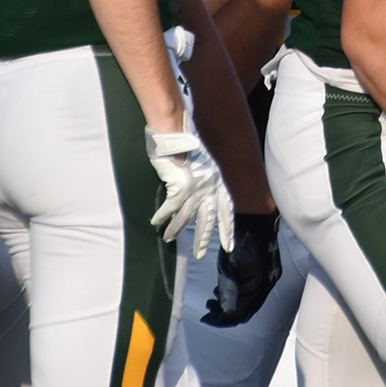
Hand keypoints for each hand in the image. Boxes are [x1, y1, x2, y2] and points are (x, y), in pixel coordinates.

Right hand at [147, 126, 234, 258]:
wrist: (175, 132)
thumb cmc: (185, 145)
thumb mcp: (202, 164)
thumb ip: (203, 180)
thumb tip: (199, 196)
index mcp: (217, 180)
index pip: (226, 209)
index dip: (227, 227)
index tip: (229, 244)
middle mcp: (209, 185)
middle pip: (208, 218)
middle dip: (203, 238)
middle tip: (200, 255)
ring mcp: (195, 186)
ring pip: (186, 216)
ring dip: (176, 229)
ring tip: (169, 239)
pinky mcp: (180, 186)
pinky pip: (170, 207)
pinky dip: (163, 216)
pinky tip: (156, 223)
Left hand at [204, 211, 282, 326]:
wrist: (256, 219)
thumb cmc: (239, 239)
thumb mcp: (229, 264)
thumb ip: (228, 288)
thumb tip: (226, 311)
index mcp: (258, 283)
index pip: (240, 311)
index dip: (222, 318)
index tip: (207, 317)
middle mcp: (267, 284)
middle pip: (246, 309)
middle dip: (226, 313)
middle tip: (209, 310)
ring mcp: (269, 278)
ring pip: (250, 301)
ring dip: (232, 304)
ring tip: (214, 299)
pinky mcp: (268, 272)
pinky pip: (254, 291)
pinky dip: (240, 295)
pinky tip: (225, 289)